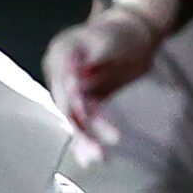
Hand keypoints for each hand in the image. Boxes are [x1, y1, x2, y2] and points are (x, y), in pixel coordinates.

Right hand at [43, 6, 162, 163]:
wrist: (134, 37)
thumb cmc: (120, 34)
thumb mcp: (109, 41)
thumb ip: (93, 59)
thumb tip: (75, 82)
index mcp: (60, 53)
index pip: (61, 81)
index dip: (68, 100)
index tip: (78, 117)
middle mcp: (59, 72)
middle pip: (65, 103)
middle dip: (78, 128)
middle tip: (93, 149)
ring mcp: (69, 87)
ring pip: (75, 116)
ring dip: (86, 138)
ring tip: (98, 158)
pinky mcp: (82, 100)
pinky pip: (86, 119)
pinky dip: (92, 134)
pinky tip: (97, 152)